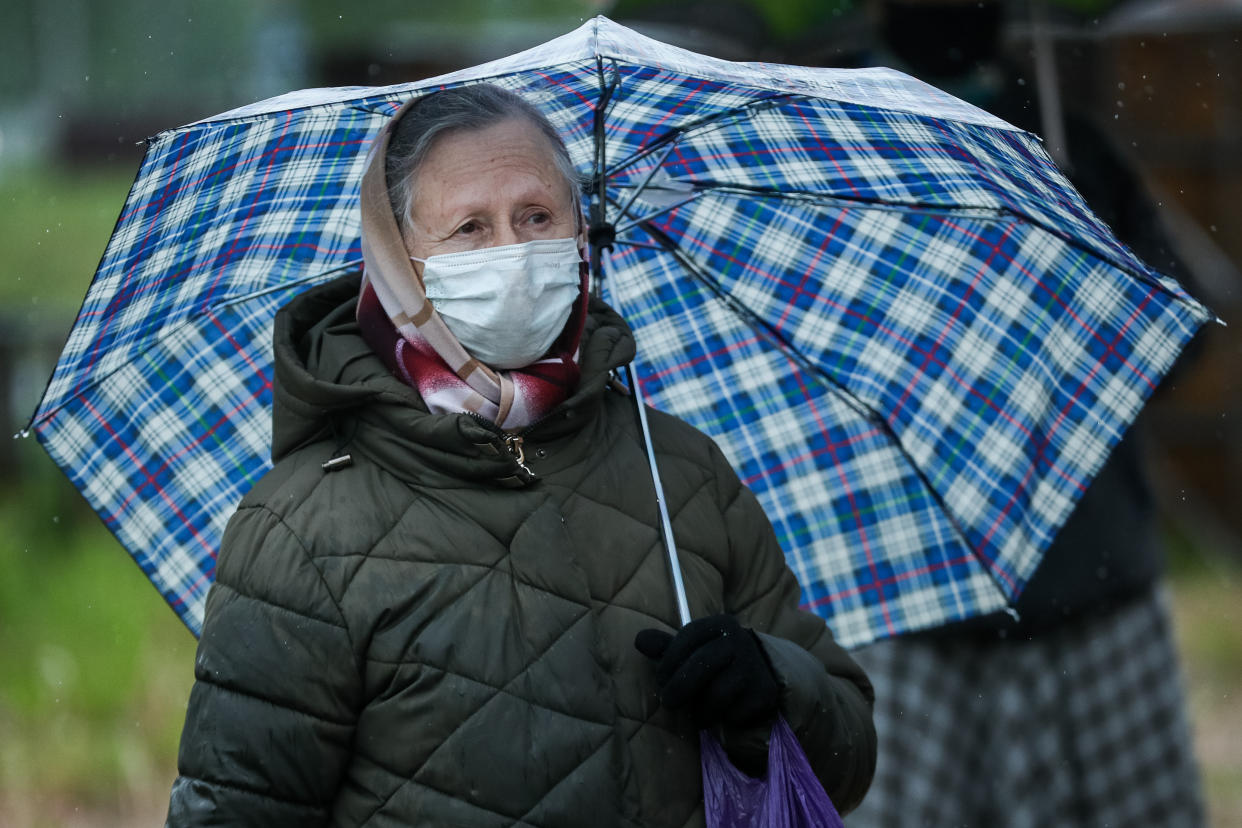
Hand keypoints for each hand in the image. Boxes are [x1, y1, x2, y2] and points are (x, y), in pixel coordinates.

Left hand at [634, 614, 779, 728]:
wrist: (757, 673)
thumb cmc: (713, 660)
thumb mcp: (690, 649)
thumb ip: (665, 646)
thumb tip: (639, 640)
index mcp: (720, 624)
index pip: (689, 635)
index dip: (669, 659)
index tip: (660, 678)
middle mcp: (740, 641)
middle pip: (702, 665)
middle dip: (679, 688)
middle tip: (668, 702)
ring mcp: (754, 667)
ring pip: (717, 694)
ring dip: (700, 710)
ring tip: (696, 714)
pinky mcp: (764, 693)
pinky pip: (734, 713)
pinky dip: (723, 718)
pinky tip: (722, 713)